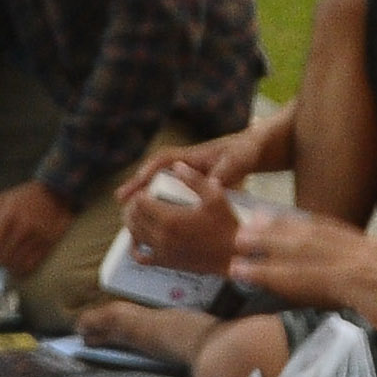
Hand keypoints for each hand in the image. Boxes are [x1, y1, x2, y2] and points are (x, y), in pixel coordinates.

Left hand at [0, 179, 75, 278]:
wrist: (55, 192)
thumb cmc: (23, 197)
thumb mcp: (0, 199)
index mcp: (9, 215)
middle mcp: (24, 228)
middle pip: (4, 257)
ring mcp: (38, 237)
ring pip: (17, 264)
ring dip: (7, 268)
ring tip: (3, 265)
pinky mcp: (49, 244)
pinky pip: (32, 264)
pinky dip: (21, 269)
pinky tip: (17, 266)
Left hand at [121, 162, 238, 275]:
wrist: (233, 255)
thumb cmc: (227, 224)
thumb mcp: (215, 196)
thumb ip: (194, 179)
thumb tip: (177, 165)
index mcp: (171, 218)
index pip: (140, 203)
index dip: (139, 194)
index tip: (146, 191)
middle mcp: (162, 236)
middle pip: (134, 218)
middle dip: (132, 207)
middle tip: (139, 200)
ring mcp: (162, 251)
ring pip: (134, 235)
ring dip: (132, 223)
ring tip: (137, 214)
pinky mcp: (165, 262)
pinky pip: (141, 257)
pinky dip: (134, 248)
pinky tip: (138, 241)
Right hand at [126, 119, 273, 205]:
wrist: (255, 151)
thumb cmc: (246, 152)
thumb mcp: (241, 159)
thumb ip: (230, 168)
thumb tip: (214, 182)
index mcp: (193, 157)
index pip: (164, 160)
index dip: (148, 172)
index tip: (137, 184)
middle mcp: (185, 166)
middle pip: (155, 174)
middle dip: (137, 188)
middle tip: (121, 202)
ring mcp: (188, 178)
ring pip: (160, 187)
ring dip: (146, 201)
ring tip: (132, 217)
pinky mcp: (193, 189)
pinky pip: (171, 197)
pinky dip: (162, 210)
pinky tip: (157, 225)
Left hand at [229, 212, 376, 336]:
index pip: (346, 239)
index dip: (314, 231)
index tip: (291, 225)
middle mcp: (375, 251)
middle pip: (319, 235)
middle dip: (284, 230)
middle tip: (253, 223)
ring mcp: (363, 263)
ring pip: (304, 249)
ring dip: (267, 247)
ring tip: (238, 244)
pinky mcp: (353, 280)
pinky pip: (303, 275)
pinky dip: (271, 272)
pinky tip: (248, 272)